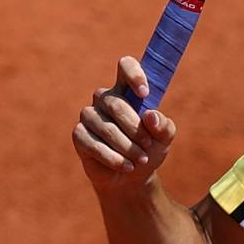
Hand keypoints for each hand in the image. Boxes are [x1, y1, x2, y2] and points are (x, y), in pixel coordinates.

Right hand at [70, 55, 176, 196]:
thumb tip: (150, 116)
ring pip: (105, 126)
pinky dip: (112, 157)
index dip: (134, 75)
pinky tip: (125, 166)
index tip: (145, 93)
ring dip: (126, 146)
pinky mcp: (79, 135)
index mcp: (126, 90)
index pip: (125, 66)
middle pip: (116, 103)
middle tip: (148, 145)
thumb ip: (164, 126)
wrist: (132, 177)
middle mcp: (105, 98)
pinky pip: (92, 143)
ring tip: (140, 160)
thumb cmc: (149, 149)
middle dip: (135, 128)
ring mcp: (89, 116)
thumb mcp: (164, 138)